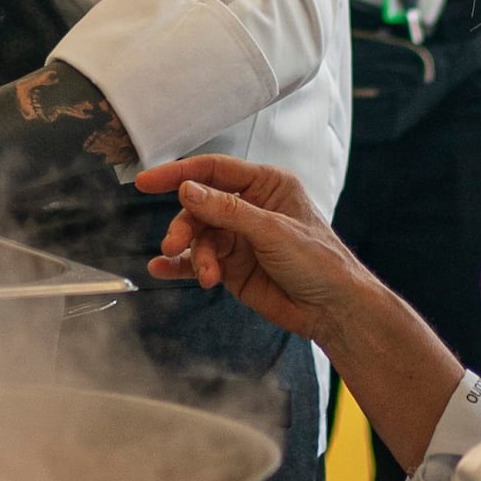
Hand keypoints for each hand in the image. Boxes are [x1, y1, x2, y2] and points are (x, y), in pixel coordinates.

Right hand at [143, 156, 371, 346]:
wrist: (333, 310)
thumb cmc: (320, 262)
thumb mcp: (273, 231)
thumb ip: (227, 211)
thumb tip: (187, 190)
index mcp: (266, 185)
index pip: (214, 170)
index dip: (178, 173)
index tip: (146, 181)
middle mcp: (248, 208)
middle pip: (200, 207)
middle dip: (186, 226)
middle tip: (174, 244)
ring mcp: (238, 238)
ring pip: (199, 238)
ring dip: (195, 256)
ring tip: (205, 275)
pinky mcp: (231, 267)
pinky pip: (198, 262)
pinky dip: (180, 267)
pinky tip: (161, 270)